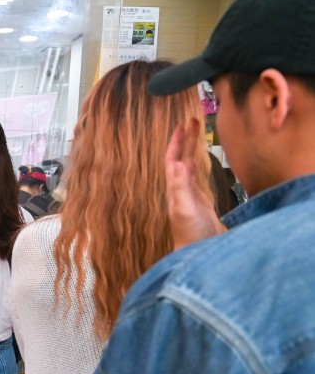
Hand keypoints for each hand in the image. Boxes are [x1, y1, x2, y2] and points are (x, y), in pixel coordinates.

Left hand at [166, 119, 225, 249]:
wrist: (198, 253)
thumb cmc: (190, 234)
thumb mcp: (184, 209)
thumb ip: (181, 187)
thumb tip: (179, 163)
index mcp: (174, 188)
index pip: (173, 159)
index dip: (176, 142)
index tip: (182, 124)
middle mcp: (180, 189)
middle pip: (181, 158)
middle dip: (185, 139)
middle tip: (192, 120)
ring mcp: (190, 195)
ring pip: (189, 165)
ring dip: (191, 149)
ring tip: (196, 132)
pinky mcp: (200, 202)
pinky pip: (197, 177)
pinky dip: (198, 165)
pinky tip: (198, 160)